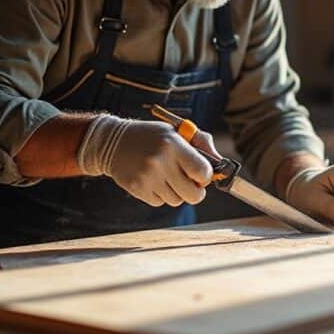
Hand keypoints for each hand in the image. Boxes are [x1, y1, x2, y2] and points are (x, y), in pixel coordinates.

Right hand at [77, 115, 213, 206]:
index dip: (205, 176)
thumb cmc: (152, 136)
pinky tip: (153, 180)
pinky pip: (160, 202)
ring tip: (168, 177)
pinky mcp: (137, 189)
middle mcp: (161, 162)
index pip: (203, 172)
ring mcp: (148, 177)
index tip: (201, 174)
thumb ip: (201, 143)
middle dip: (196, 191)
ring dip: (177, 192)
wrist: (113, 142)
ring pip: (177, 200)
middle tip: (191, 184)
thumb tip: (220, 162)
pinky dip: (161, 195)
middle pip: (193, 195)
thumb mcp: (176, 131)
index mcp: (174, 145)